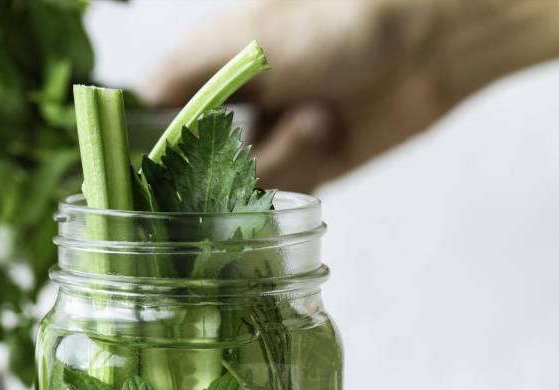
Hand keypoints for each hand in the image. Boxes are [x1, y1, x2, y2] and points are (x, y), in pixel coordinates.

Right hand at [142, 0, 459, 191]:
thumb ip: (181, 74)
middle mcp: (227, 111)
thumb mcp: (245, 41)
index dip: (149, 150)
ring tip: (315, 116)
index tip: (159, 162)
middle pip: (188, 170)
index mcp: (202, 70)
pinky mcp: (303, 170)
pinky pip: (280, 196)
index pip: (148, 124)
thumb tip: (131, 102)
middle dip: (225, 158)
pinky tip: (328, 131)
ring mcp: (264, 143)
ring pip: (235, 188)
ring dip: (280, 155)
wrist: (427, 43)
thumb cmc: (336, 23)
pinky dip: (305, 166)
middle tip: (261, 125)